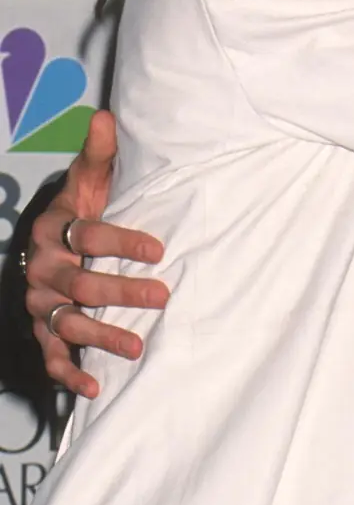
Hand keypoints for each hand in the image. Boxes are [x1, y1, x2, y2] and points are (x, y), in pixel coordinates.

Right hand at [25, 110, 167, 398]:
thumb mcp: (88, 180)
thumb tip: (106, 117)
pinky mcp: (43, 331)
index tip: (158, 248)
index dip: (121, 241)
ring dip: (101, 336)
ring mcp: (41, 303)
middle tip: (162, 295)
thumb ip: (99, 154)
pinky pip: (51, 356)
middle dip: (121, 290)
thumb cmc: (78, 211)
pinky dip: (68, 373)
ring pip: (68, 322)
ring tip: (137, 345)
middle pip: (81, 283)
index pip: (87, 235)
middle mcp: (43, 269)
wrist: (48, 243)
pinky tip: (93, 387)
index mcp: (55, 229)